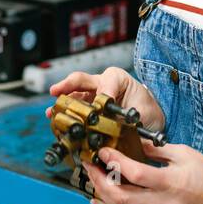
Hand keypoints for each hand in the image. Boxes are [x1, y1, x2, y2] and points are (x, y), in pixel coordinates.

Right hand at [46, 66, 165, 133]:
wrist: (150, 120)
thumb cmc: (147, 111)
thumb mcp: (143, 110)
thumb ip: (130, 115)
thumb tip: (117, 125)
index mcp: (117, 79)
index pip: (106, 81)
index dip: (103, 93)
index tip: (104, 105)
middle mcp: (102, 83)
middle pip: (80, 80)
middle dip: (66, 86)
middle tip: (55, 92)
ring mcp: (92, 96)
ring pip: (74, 95)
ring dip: (62, 103)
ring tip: (52, 112)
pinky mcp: (88, 108)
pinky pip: (75, 108)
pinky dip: (66, 116)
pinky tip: (58, 122)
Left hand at [82, 140, 202, 203]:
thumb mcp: (185, 154)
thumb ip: (156, 150)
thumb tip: (131, 142)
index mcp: (172, 182)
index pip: (135, 174)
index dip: (114, 162)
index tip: (102, 150)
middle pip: (121, 197)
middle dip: (100, 181)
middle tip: (89, 164)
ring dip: (102, 196)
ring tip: (90, 179)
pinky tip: (99, 200)